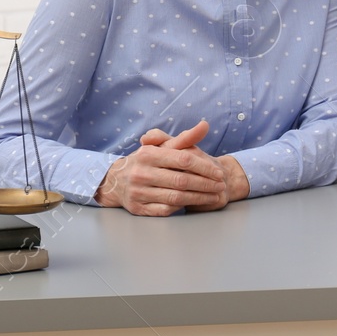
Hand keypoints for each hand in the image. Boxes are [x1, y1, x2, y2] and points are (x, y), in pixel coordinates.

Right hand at [94, 120, 242, 215]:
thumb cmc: (147, 161)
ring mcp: (138, 192)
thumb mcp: (162, 146)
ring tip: (214, 196)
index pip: (183, 159)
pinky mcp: (137, 209)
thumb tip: (205, 125)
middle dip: (205, 184)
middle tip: (220, 186)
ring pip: (175, 197)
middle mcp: (141, 173)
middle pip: (181, 181)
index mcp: (148, 154)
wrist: (116, 180)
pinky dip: (181, 207)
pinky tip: (194, 203)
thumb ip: (185, 138)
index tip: (218, 172)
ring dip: (199, 198)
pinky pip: (165, 210)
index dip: (204, 167)